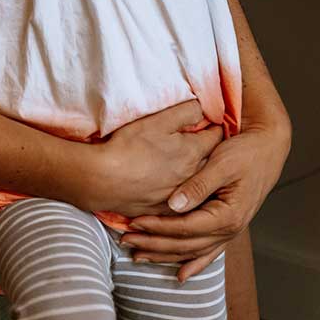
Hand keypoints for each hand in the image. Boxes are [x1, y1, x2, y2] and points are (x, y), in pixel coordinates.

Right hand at [91, 100, 223, 216]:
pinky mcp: (163, 211)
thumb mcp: (158, 120)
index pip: (216, 137)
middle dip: (210, 152)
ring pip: (196, 184)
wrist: (103, 179)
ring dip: (197, 174)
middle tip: (202, 143)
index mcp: (193, 152)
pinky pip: (180, 202)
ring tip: (186, 166)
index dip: (214, 128)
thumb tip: (202, 109)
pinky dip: (181, 194)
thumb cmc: (130, 146)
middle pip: (210, 162)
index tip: (212, 124)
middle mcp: (191, 177)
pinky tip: (171, 188)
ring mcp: (178, 197)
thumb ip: (185, 112)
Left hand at [121, 117, 290, 279]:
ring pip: (193, 251)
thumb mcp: (222, 163)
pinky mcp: (228, 226)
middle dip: (154, 245)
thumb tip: (173, 205)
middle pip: (185, 245)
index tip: (134, 223)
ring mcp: (230, 231)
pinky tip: (181, 275)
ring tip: (140, 258)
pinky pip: (208, 251)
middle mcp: (230, 229)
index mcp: (228, 215)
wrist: (269, 149)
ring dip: (166, 256)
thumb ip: (198, 185)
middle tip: (127, 242)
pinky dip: (194, 263)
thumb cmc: (247, 152)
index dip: (158, 227)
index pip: (185, 227)